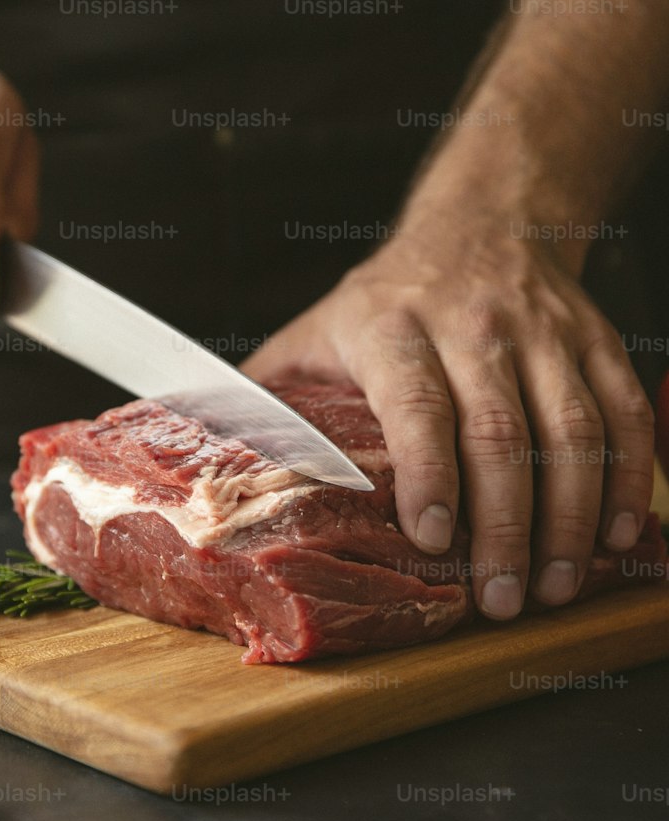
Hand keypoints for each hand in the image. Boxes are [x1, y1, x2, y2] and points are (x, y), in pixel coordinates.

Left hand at [242, 224, 653, 618]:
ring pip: (572, 430)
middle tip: (503, 597)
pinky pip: (623, 412)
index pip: (417, 405)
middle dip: (506, 524)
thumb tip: (194, 450)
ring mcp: (543, 334)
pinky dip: (628, 477)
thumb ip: (267, 392)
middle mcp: (474, 328)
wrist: (483, 222)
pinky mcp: (595, 341)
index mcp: (393, 329)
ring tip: (556, 584)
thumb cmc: (388, 299)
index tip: (433, 538)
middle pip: (501, 432)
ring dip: (571, 517)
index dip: (428, 473)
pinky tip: (618, 533)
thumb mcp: (317, 329)